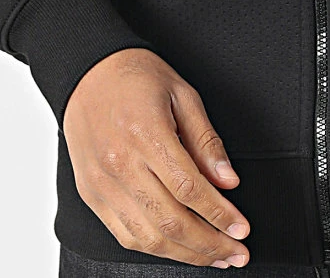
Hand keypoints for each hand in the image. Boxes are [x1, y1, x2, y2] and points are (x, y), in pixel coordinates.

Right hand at [64, 48, 250, 267]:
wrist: (88, 73)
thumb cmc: (136, 77)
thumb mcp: (182, 94)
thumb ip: (206, 140)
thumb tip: (228, 180)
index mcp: (146, 133)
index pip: (189, 188)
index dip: (220, 215)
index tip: (241, 228)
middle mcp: (120, 163)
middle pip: (170, 221)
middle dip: (209, 245)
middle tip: (236, 253)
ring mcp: (102, 183)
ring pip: (147, 237)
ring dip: (185, 254)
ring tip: (213, 257)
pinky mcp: (91, 194)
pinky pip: (123, 234)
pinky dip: (154, 248)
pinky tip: (178, 249)